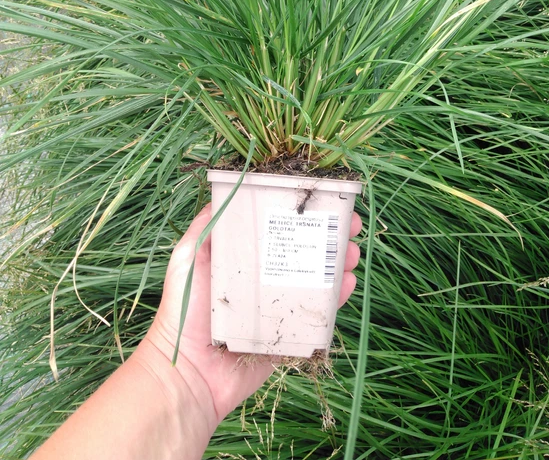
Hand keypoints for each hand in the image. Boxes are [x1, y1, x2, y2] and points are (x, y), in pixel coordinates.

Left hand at [144, 203, 361, 430]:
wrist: (188, 373)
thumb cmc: (184, 310)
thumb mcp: (189, 255)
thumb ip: (206, 224)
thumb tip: (229, 189)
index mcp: (244, 257)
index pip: (278, 227)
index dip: (302, 213)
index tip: (323, 200)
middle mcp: (263, 279)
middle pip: (304, 250)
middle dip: (330, 235)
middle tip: (349, 225)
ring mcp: (277, 308)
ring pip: (317, 280)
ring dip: (338, 263)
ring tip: (351, 253)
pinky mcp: (288, 336)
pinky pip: (317, 316)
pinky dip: (336, 299)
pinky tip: (346, 284)